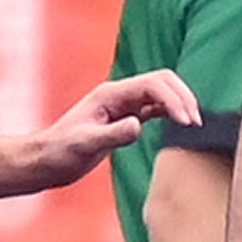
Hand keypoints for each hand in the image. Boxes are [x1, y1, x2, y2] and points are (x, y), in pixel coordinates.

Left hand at [15, 71, 202, 188]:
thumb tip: (139, 125)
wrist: (46, 160)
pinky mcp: (126, 118)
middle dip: (183, 97)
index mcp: (110, 95)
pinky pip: (156, 108)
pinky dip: (172, 112)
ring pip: (162, 92)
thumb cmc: (60, 152)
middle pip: (162, 81)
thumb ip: (113, 134)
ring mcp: (123, 105)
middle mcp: (119, 95)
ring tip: (194, 124)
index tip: (186, 123)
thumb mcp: (85, 144)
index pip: (152, 85)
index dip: (174, 100)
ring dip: (181, 103)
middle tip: (195, 123)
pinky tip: (181, 126)